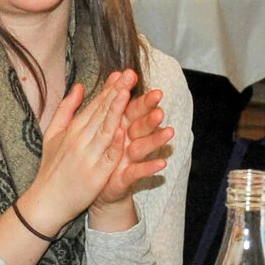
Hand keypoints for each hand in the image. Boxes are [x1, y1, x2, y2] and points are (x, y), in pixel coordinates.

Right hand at [20, 72, 133, 229]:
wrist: (46, 200)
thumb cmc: (51, 167)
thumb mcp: (53, 134)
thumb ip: (66, 109)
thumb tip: (78, 86)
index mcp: (72, 130)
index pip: (94, 105)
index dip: (110, 89)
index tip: (123, 73)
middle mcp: (79, 140)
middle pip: (101, 113)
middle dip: (117, 93)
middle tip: (131, 75)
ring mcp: (87, 157)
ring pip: (106, 130)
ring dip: (118, 112)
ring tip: (129, 95)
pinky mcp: (95, 176)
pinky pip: (108, 158)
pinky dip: (115, 145)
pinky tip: (124, 132)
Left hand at [90, 82, 172, 214]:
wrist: (94, 189)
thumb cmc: (99, 155)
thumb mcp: (98, 127)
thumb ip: (106, 103)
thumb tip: (113, 77)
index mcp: (119, 128)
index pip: (128, 108)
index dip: (131, 93)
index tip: (135, 76)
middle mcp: (128, 141)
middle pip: (140, 124)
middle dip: (149, 111)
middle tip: (159, 97)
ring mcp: (129, 159)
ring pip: (144, 146)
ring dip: (157, 139)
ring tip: (170, 131)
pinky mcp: (127, 177)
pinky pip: (139, 172)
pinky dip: (150, 168)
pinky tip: (162, 163)